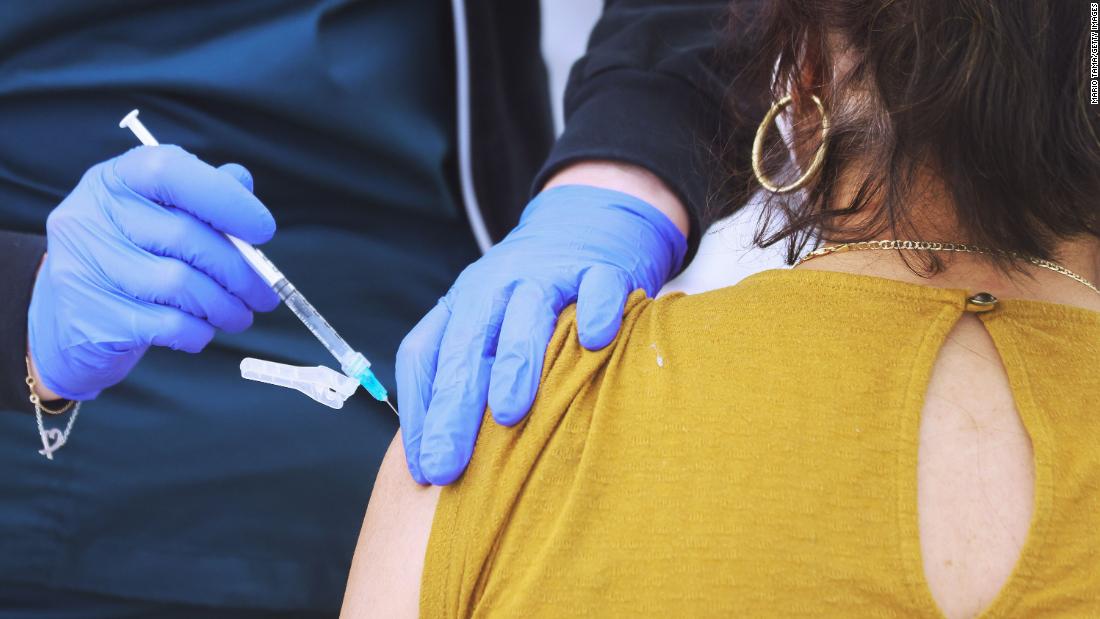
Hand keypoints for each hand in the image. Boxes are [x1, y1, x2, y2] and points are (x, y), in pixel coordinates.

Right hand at [28, 145, 278, 400]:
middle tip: (265, 293)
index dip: (224, 198)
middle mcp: (91, 215)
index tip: (263, 230)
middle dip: (240, 271)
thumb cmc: (131, 258)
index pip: (169, 171)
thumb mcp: (160, 215)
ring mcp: (84, 266)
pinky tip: (202, 330)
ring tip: (239, 315)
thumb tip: (243, 181)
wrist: (69, 321)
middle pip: (185, 236)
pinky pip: (166, 324)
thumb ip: (202, 195)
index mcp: (115, 180)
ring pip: (179, 284)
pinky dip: (198, 331)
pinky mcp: (90, 317)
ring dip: (224, 306)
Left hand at [397, 174, 687, 484]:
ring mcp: (548, 275)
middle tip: (446, 466)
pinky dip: (595, 311)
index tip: (423, 472)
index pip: (425, 356)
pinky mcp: (600, 268)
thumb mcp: (486, 324)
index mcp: (461, 306)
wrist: (585, 222)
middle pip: (466, 345)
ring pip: (525, 315)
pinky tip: (594, 341)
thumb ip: (462, 375)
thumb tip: (436, 459)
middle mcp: (496, 287)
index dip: (419, 414)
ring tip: (507, 413)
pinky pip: (597, 287)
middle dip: (453, 408)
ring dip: (514, 362)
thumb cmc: (528, 295)